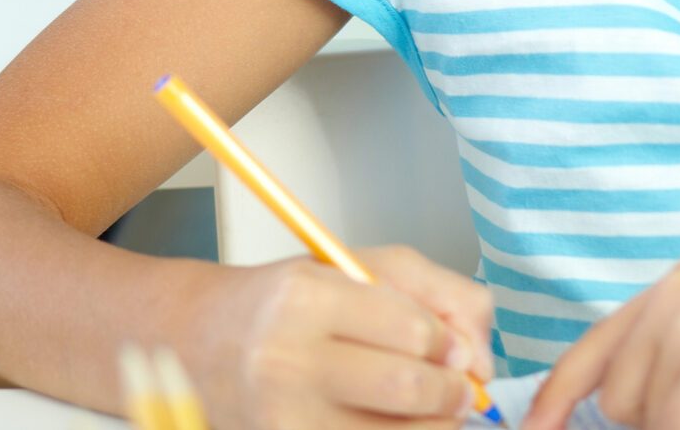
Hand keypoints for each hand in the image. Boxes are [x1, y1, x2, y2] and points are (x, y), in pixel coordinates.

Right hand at [190, 245, 494, 429]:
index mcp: (303, 298)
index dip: (447, 341)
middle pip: (412, 389)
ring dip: (433, 426)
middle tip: (454, 388)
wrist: (197, 343)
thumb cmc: (282, 303)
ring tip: (424, 409)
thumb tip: (481, 359)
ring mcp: (285, 418)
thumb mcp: (352, 266)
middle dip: (453, 392)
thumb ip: (435, 291)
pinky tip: (389, 425)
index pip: (416, 330)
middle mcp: (286, 360)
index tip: (444, 345)